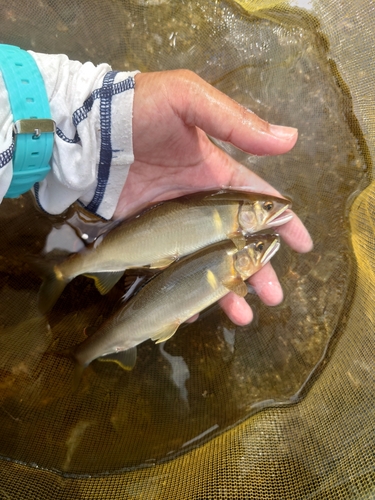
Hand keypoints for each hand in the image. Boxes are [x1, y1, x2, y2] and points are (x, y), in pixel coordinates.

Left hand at [115, 70, 312, 324]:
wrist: (84, 132)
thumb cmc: (137, 110)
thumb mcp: (188, 100)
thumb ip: (235, 122)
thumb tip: (290, 140)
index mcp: (213, 173)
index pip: (257, 201)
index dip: (282, 222)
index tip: (303, 245)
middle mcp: (197, 204)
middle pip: (236, 243)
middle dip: (259, 270)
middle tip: (275, 296)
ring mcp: (171, 226)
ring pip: (206, 264)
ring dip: (226, 290)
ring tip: (244, 316)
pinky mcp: (144, 241)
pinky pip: (168, 272)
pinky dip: (182, 294)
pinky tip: (194, 314)